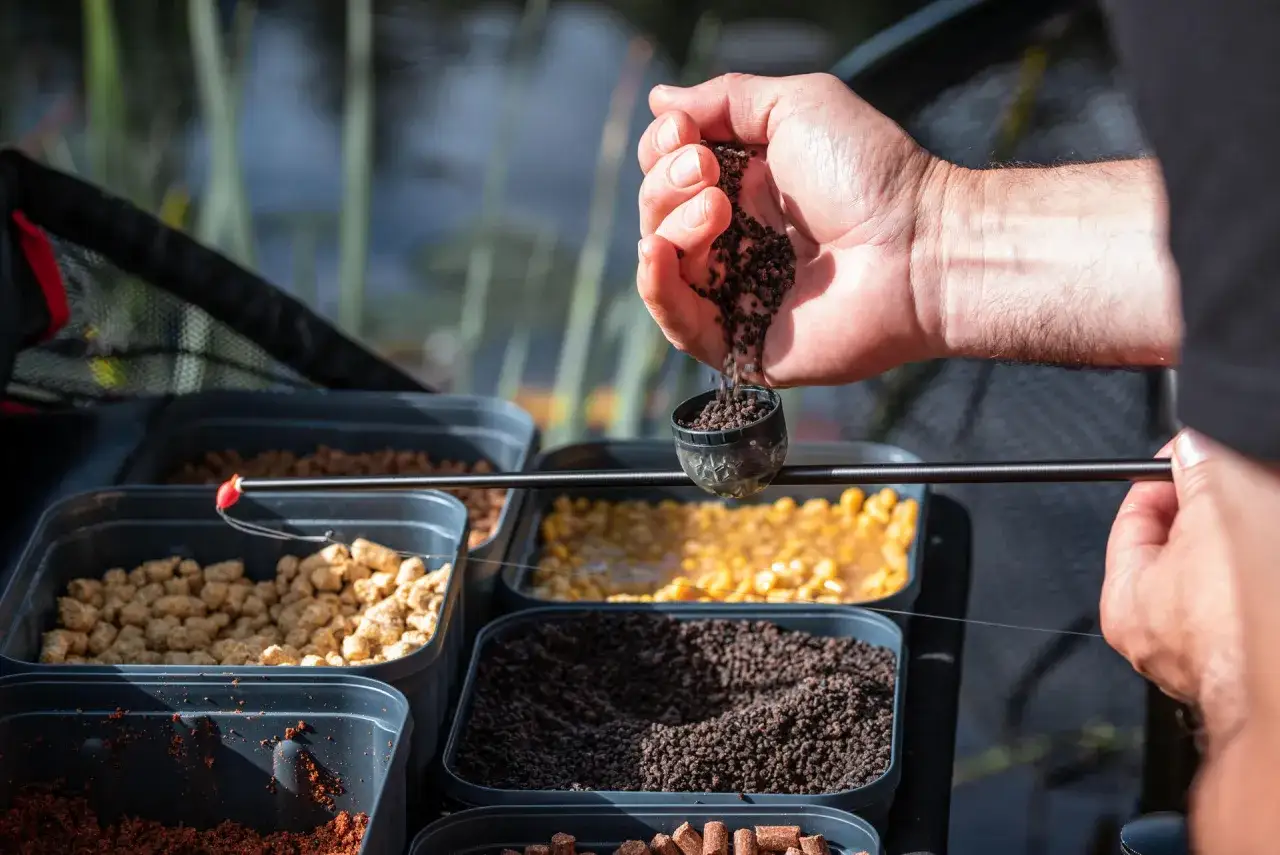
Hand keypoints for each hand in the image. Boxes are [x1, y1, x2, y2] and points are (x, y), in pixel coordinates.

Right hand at [635, 73, 947, 385]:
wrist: (915, 246)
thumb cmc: (869, 174)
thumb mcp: (795, 107)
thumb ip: (725, 100)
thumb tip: (660, 101)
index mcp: (748, 190)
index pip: (670, 173)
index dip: (664, 151)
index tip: (687, 135)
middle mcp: (737, 241)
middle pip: (658, 214)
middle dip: (666, 184)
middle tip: (706, 170)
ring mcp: (737, 293)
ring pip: (661, 263)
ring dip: (671, 224)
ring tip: (717, 206)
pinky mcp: (741, 343)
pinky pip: (678, 322)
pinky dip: (656, 285)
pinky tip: (658, 252)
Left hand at [1101, 429, 1245, 742]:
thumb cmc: (1250, 616)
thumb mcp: (1219, 506)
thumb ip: (1202, 467)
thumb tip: (1196, 444)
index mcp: (1127, 604)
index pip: (1136, 518)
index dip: (1167, 474)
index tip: (1193, 450)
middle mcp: (1169, 637)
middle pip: (1192, 543)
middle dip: (1224, 502)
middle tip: (1247, 474)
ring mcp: (1225, 650)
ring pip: (1238, 568)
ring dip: (1259, 530)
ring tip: (1270, 504)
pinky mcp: (1263, 651)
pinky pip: (1262, 596)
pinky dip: (1270, 565)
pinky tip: (1278, 539)